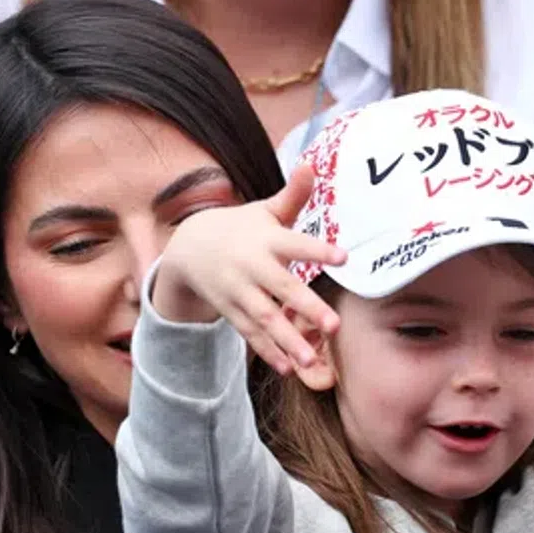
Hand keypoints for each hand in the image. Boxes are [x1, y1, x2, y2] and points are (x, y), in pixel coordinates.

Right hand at [152, 164, 346, 373]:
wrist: (189, 248)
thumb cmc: (241, 228)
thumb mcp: (264, 211)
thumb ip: (292, 196)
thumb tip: (311, 164)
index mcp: (265, 239)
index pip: (295, 243)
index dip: (318, 250)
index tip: (345, 257)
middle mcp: (251, 266)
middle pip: (281, 288)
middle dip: (307, 307)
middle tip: (335, 325)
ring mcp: (239, 291)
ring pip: (264, 318)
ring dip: (287, 340)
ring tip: (311, 360)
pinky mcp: (231, 311)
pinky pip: (250, 334)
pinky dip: (267, 351)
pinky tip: (288, 368)